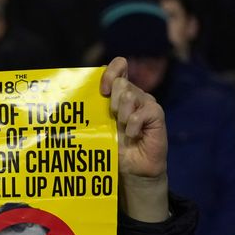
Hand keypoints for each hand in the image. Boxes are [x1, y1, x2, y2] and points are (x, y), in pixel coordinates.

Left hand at [101, 57, 169, 221]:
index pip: (119, 66)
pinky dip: (133, 124)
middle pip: (121, 83)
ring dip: (122, 114)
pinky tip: (132, 134)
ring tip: (122, 129)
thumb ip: (94, 110)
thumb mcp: (99, 127)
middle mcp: (134, 95)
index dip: (111, 72)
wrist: (132, 168)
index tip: (102, 90)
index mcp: (119, 94)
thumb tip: (77, 97)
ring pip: (130, 95)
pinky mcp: (156, 114)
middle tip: (113, 118)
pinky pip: (143, 112)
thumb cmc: (113, 148)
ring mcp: (146, 103)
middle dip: (112, 101)